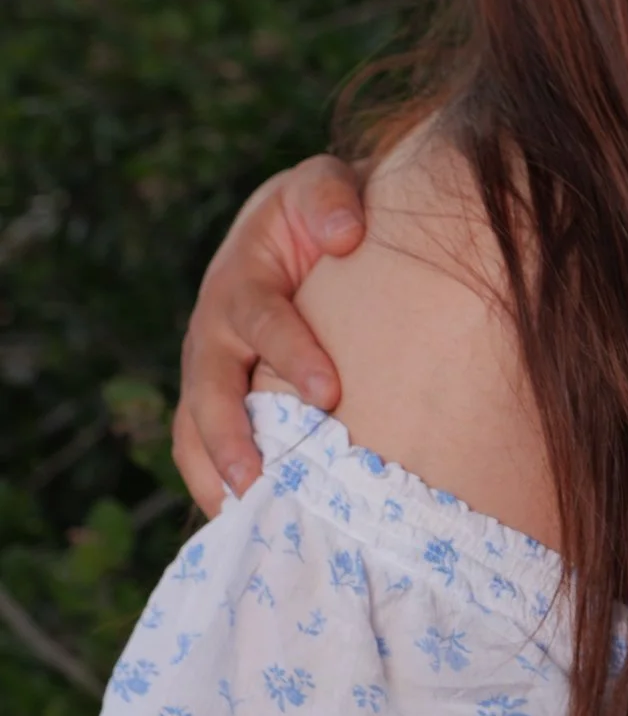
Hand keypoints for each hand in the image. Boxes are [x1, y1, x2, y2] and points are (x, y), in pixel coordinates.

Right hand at [174, 157, 364, 509]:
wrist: (306, 232)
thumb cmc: (323, 213)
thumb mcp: (323, 185)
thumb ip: (330, 197)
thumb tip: (346, 234)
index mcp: (241, 279)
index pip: (259, 319)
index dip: (290, 352)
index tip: (328, 391)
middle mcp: (215, 331)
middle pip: (210, 388)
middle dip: (231, 435)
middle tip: (261, 479)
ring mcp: (211, 371)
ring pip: (193, 428)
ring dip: (214, 473)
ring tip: (243, 518)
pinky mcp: (221, 402)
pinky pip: (201, 451)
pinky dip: (215, 488)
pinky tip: (243, 529)